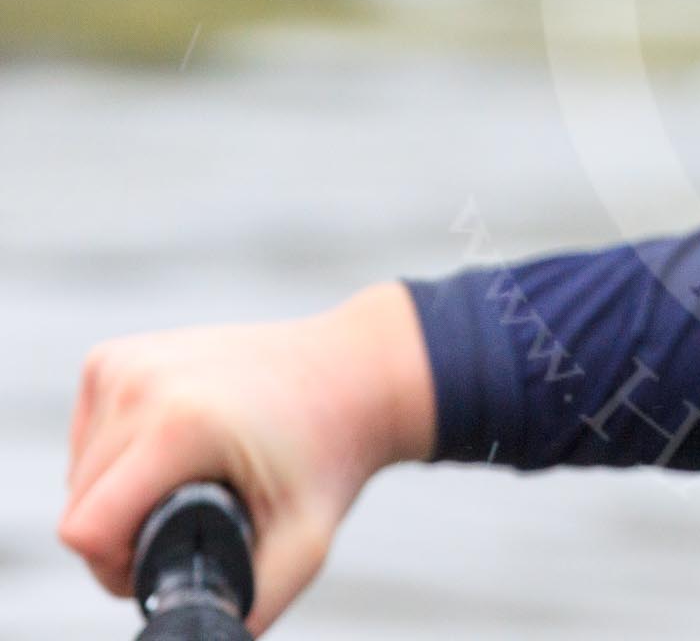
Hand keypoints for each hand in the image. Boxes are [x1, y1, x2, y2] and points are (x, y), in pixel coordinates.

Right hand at [58, 283, 434, 635]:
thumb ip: (249, 602)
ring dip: (119, 497)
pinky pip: (87, 436)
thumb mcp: (306, 542)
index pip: (86, 530)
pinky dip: (117, 457)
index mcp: (180, 424)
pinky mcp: (118, 355)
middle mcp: (143, 382)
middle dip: (122, 538)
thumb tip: (206, 636)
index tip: (170, 560)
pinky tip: (173, 451)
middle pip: (79, 506)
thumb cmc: (331, 457)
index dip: (117, 569)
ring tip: (193, 483)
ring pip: (78, 473)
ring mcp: (127, 361)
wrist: (353, 374)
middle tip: (196, 524)